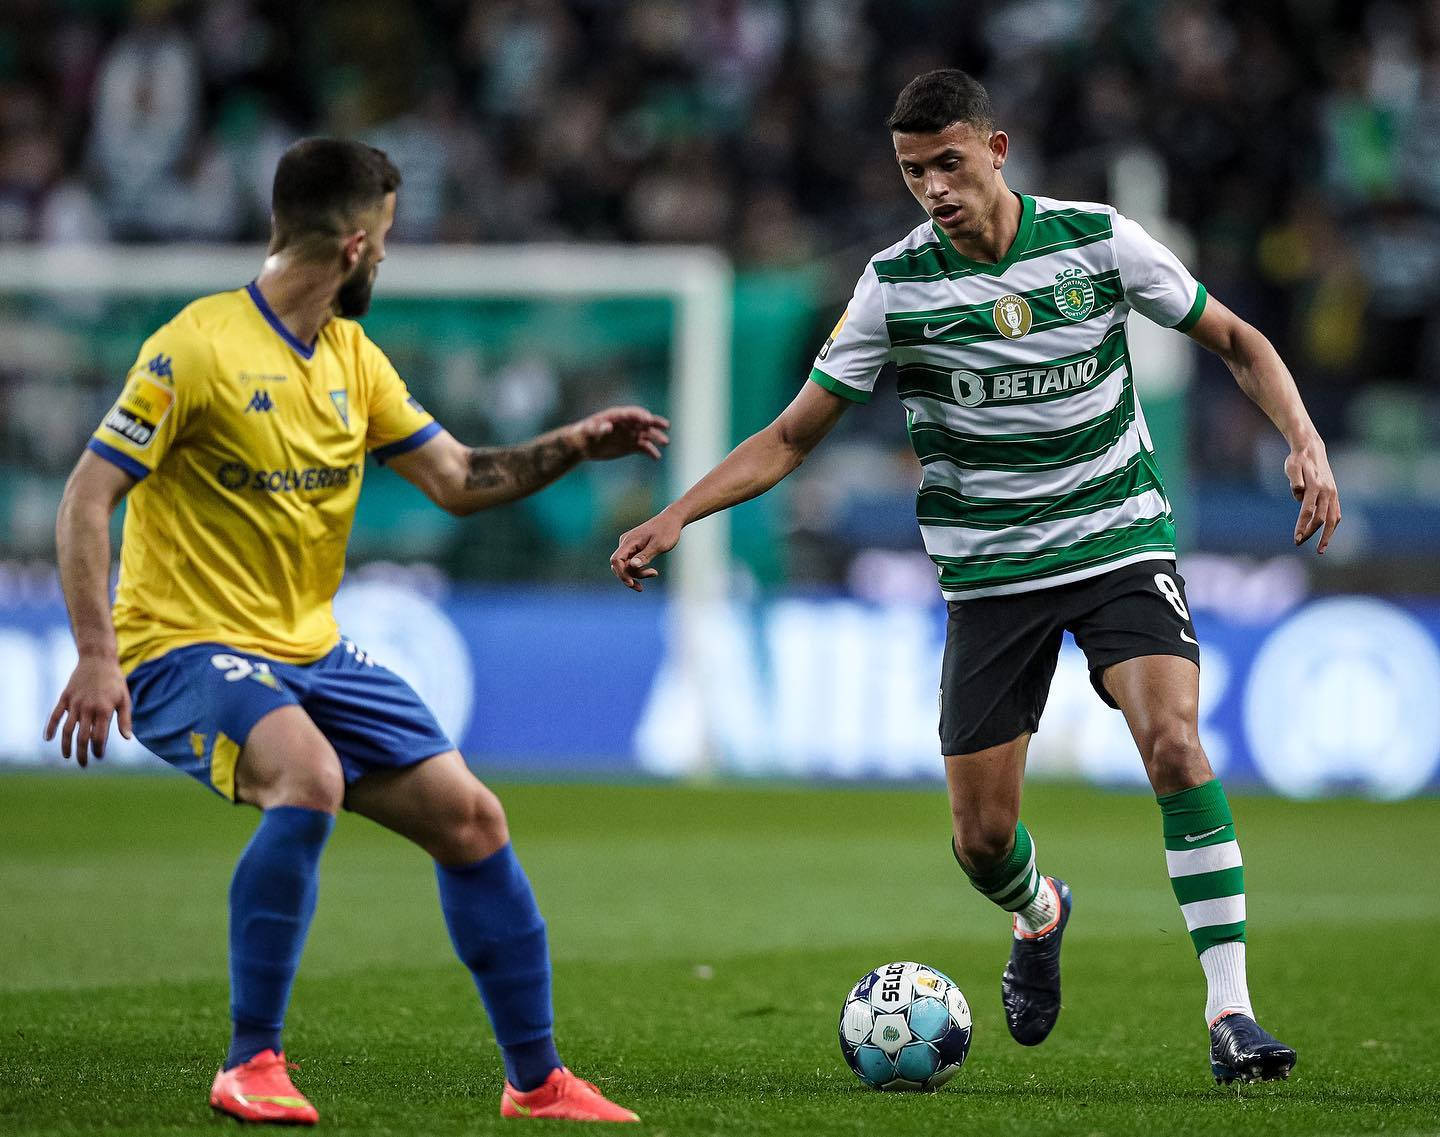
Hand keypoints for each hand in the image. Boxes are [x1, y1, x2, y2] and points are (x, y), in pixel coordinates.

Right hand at [44, 653, 132, 765]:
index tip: (99, 756)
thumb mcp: (125, 699)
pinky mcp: (65, 697)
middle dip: (82, 753)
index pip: (99, 737)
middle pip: (82, 737)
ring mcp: (74, 703)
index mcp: (104, 710)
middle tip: (83, 764)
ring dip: (66, 745)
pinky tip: (48, 739)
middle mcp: (88, 708)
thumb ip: (125, 719)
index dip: (98, 749)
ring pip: (67, 729)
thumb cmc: (115, 681)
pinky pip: (55, 715)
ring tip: (67, 756)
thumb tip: (127, 738)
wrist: (98, 659)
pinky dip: (50, 727)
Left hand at [572, 406, 670, 461]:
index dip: (641, 415)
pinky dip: (650, 451)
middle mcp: (627, 424)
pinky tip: (656, 457)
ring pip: (647, 435)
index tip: (649, 420)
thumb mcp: (589, 431)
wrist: (583, 446)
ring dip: (656, 438)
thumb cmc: (584, 434)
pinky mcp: (630, 446)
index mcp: (617, 416)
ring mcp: (630, 435)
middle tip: (667, 426)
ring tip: (665, 442)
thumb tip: (607, 427)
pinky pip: (643, 448)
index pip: (633, 413)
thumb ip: (599, 428)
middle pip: (644, 422)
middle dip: (655, 423)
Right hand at [611, 509, 683, 590]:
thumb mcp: (659, 545)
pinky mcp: (634, 547)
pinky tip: (652, 572)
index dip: (621, 574)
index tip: (632, 583)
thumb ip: (645, 556)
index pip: (616, 560)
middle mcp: (626, 542)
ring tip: (654, 573)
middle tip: (644, 584)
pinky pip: (631, 562)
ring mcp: (629, 545)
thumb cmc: (667, 531)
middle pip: (620, 565)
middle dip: (630, 576)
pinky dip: (639, 569)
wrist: (671, 520)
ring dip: (637, 574)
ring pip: (626, 565)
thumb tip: (632, 566)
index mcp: (630, 541)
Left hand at [1284, 436, 1340, 552]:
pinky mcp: (1334, 494)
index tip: (1296, 538)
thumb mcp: (1291, 467)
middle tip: (1298, 543)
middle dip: (1310, 533)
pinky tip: (1327, 536)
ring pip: (1333, 519)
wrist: (1311, 450)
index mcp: (1315, 487)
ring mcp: (1332, 494)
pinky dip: (1333, 526)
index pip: (1309, 511)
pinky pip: (1336, 513)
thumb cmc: (1297, 460)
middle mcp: (1327, 492)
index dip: (1302, 526)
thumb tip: (1298, 492)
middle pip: (1321, 519)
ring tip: (1320, 549)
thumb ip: (1294, 480)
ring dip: (1327, 535)